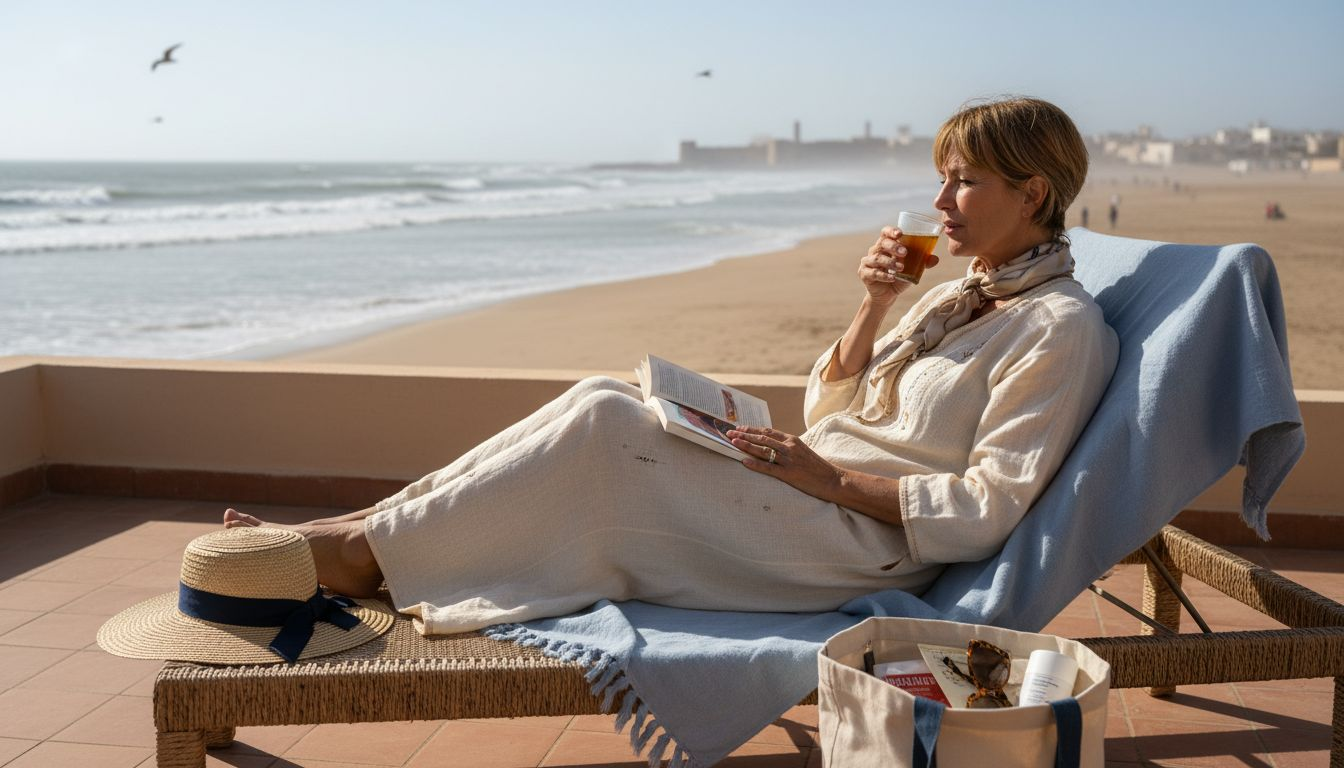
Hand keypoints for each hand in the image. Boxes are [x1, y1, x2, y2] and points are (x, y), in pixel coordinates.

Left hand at [727, 426, 841, 500]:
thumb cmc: (817, 467)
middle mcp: (789, 446)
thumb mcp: (802, 451)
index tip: (739, 428)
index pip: (767, 431)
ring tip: (732, 442)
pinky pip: (768, 468)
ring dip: (746, 445)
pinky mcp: (789, 473)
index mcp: (792, 440)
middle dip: (743, 435)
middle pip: (762, 438)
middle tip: (728, 432)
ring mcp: (789, 460)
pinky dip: (755, 464)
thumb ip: (787, 447)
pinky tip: (743, 461)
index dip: (751, 429)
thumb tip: (771, 446)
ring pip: (763, 449)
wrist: (833, 479)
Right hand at [861, 226, 939, 305]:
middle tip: (905, 253)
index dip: (891, 231)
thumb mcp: (913, 269)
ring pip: (877, 258)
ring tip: (901, 268)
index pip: (885, 233)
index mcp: (886, 245)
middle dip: (894, 246)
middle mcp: (875, 251)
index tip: (900, 233)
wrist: (887, 295)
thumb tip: (935, 259)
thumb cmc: (900, 277)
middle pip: (882, 243)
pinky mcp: (864, 273)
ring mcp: (868, 262)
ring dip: (890, 262)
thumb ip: (922, 263)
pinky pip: (873, 273)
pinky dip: (884, 275)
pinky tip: (892, 278)